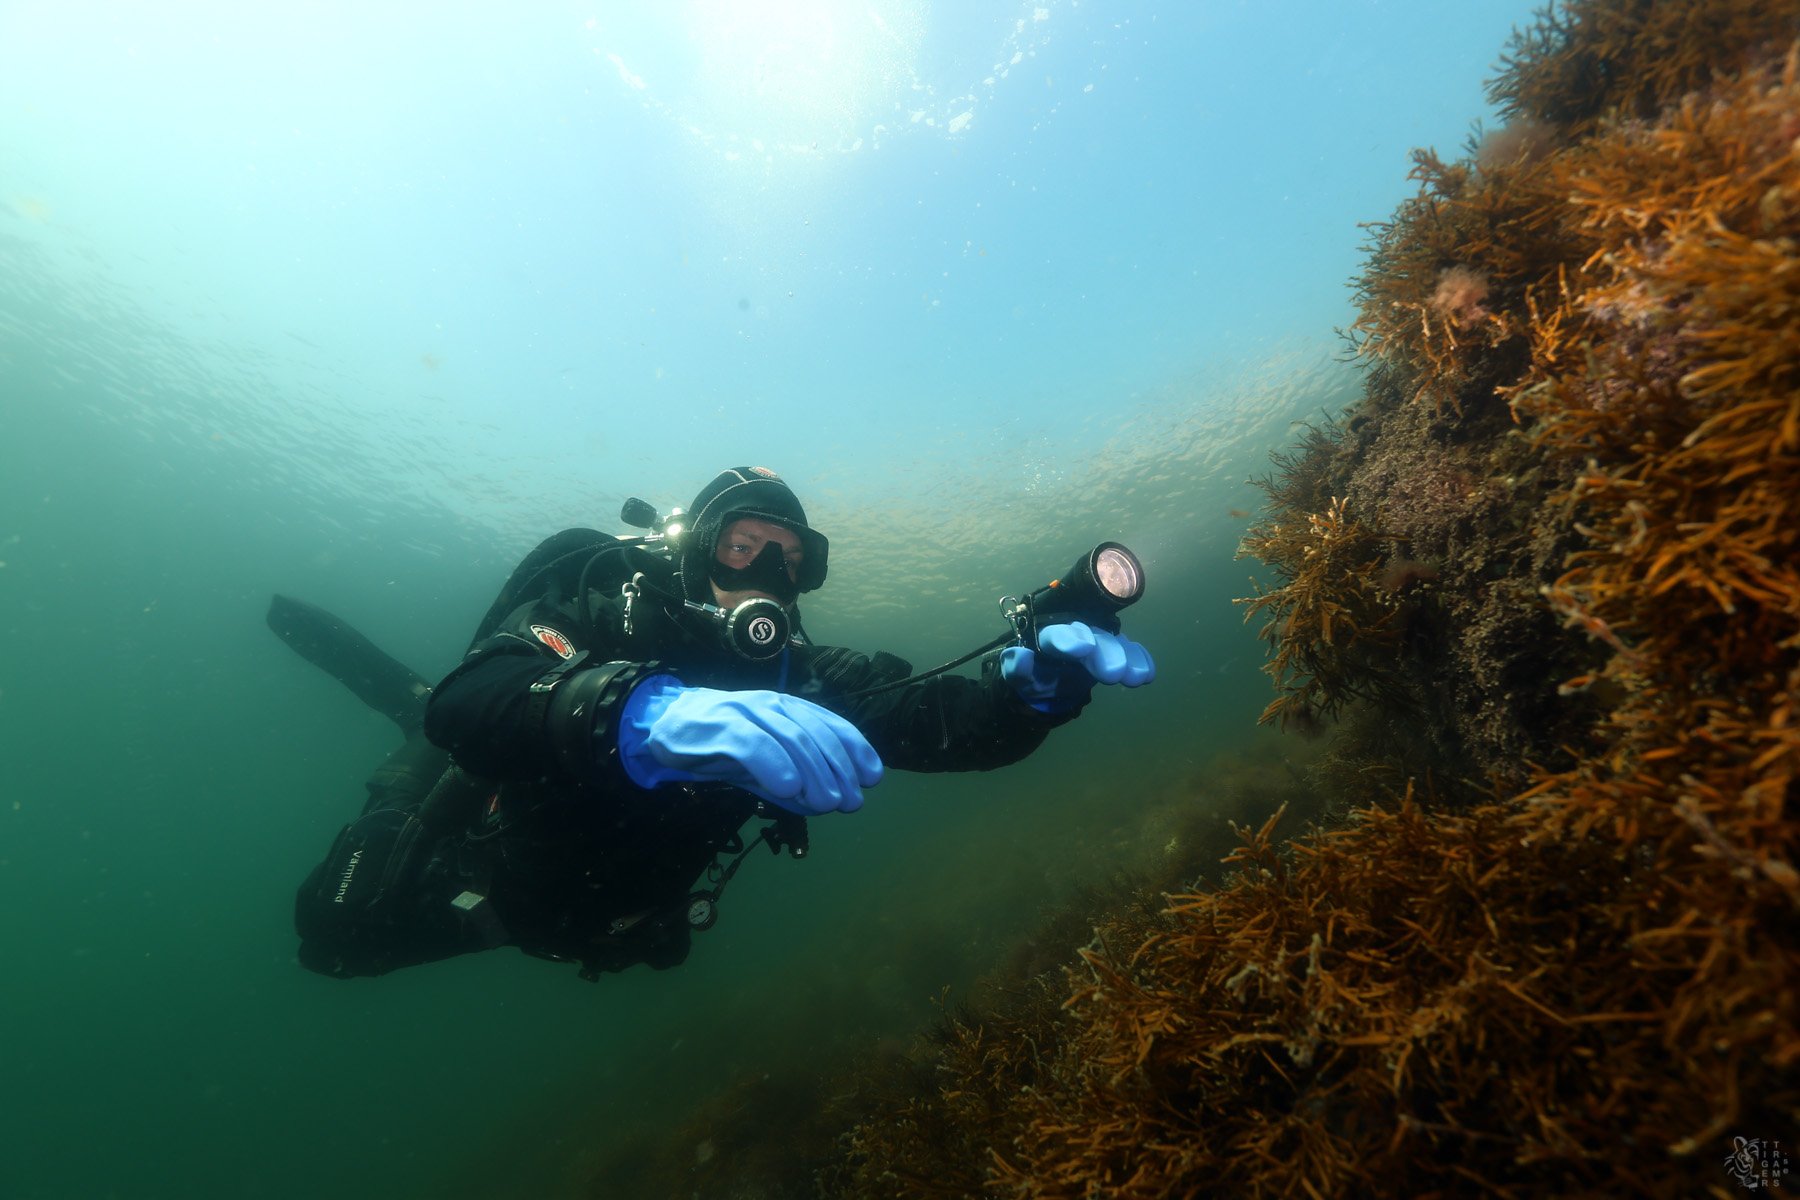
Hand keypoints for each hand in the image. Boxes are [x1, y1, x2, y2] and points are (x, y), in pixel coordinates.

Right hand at [617, 676, 882, 814]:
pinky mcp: (722, 727)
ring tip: (827, 803)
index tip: (872, 778)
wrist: (668, 725)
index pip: (831, 724)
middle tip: (849, 803)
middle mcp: (774, 706)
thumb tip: (829, 804)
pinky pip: (752, 744)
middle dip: (838, 770)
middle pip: (816, 735)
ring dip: (814, 773)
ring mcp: (748, 712)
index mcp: (790, 710)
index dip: (856, 749)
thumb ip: (796, 783)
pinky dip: (774, 765)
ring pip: (790, 738)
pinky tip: (788, 788)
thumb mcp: (766, 765)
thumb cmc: (724, 744)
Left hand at [1001, 622, 1155, 712]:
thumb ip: (1015, 668)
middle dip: (1104, 653)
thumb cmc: (1033, 679)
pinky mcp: (1113, 652)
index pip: (1058, 633)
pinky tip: (1147, 673)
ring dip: (1127, 658)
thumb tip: (1020, 654)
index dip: (1070, 639)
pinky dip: (1140, 660)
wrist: (1049, 687)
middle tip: (1112, 673)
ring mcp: (1097, 642)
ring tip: (1134, 677)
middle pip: (1093, 638)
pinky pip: (1130, 651)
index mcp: (1049, 637)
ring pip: (1114, 644)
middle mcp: (1076, 635)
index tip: (1082, 649)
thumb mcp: (1017, 678)